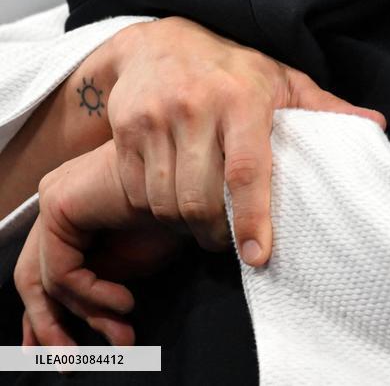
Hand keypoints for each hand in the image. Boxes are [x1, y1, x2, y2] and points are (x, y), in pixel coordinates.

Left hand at [14, 140, 171, 346]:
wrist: (200, 180)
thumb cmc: (179, 212)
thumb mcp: (134, 258)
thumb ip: (102, 280)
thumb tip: (84, 321)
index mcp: (75, 205)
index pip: (49, 269)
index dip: (58, 314)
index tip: (81, 351)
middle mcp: (58, 197)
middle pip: (36, 278)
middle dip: (53, 327)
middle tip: (73, 364)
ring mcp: (54, 198)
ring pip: (45, 280)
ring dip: (81, 317)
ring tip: (119, 335)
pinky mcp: (59, 205)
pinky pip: (61, 272)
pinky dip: (92, 295)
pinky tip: (126, 302)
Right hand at [104, 18, 385, 264]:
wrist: (158, 42)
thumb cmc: (232, 68)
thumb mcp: (281, 79)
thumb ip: (324, 107)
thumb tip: (376, 125)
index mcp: (243, 98)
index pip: (246, 171)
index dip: (252, 219)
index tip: (258, 256)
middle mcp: (197, 107)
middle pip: (199, 199)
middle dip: (215, 232)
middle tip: (228, 237)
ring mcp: (156, 119)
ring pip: (166, 203)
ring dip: (184, 226)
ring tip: (202, 220)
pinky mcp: (124, 131)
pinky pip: (135, 193)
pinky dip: (153, 209)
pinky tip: (170, 198)